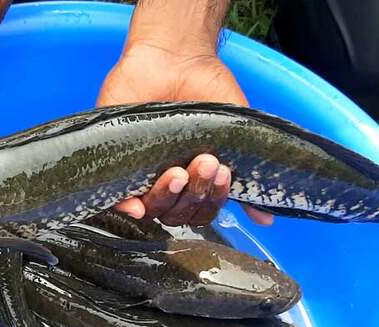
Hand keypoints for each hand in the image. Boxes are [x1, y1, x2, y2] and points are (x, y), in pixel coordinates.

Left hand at [98, 41, 273, 225]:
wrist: (176, 55)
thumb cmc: (206, 92)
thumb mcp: (234, 133)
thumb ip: (245, 174)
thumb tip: (266, 219)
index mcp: (192, 181)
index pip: (200, 211)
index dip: (212, 200)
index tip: (224, 172)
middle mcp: (164, 182)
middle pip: (177, 213)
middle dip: (195, 192)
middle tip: (205, 161)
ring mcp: (138, 174)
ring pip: (151, 208)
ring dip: (168, 195)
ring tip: (179, 171)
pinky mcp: (112, 161)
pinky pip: (113, 197)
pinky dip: (126, 206)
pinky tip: (137, 206)